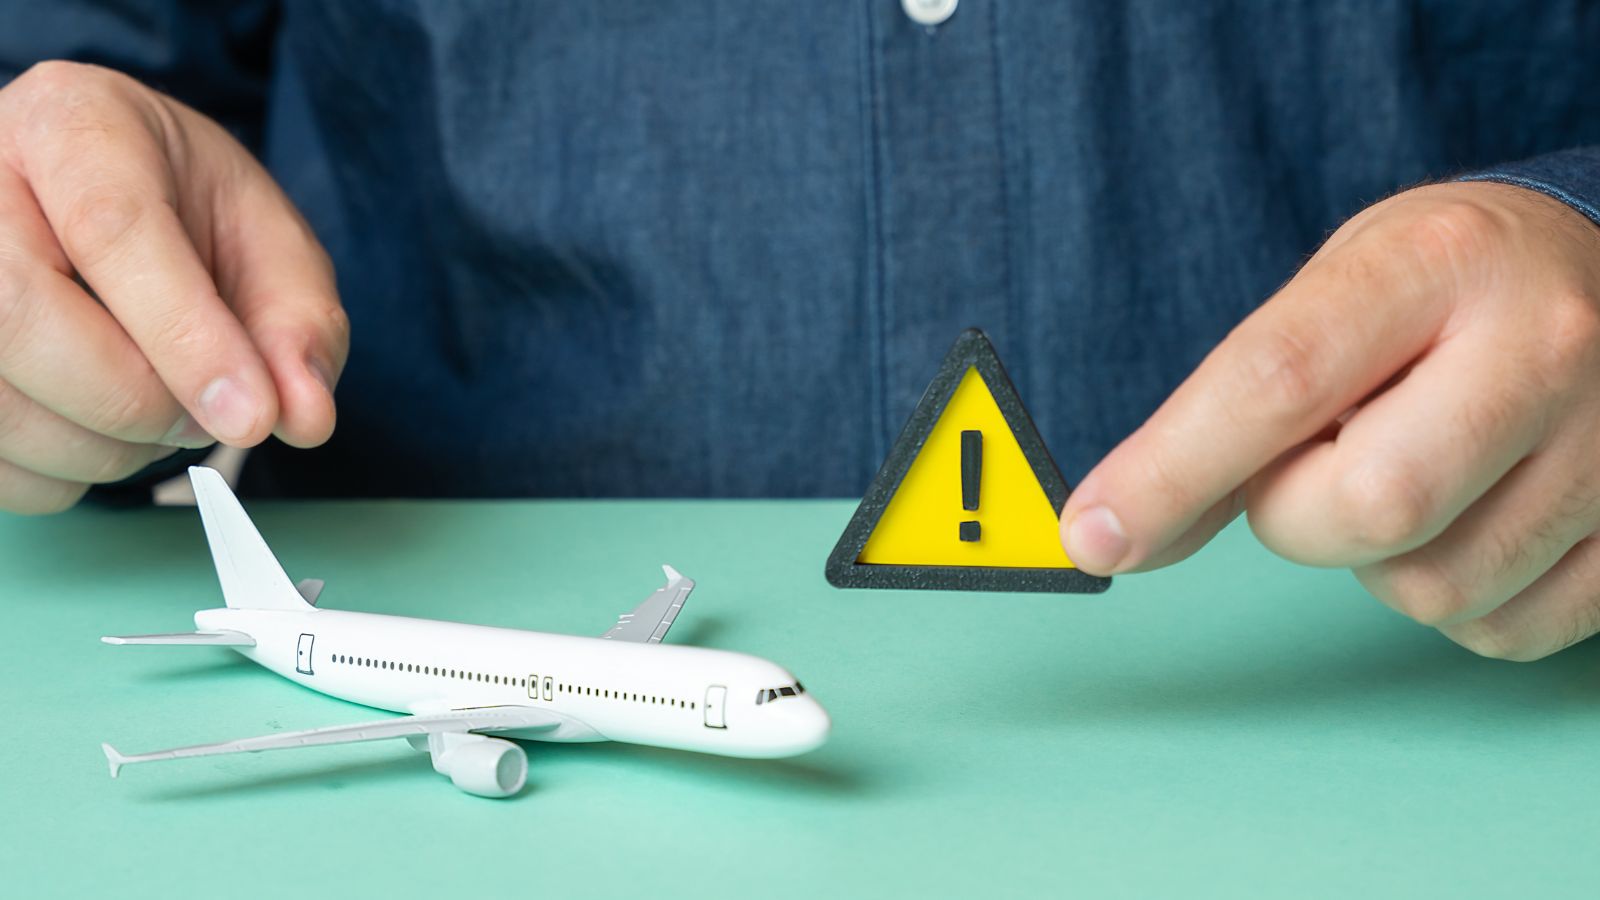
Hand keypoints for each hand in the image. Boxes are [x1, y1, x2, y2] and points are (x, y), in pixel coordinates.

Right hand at [0, 62, 347, 513]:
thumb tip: (305, 415)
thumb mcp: (266, 241)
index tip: (253, 414)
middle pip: (23, 317)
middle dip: (137, 401)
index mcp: (74, 125)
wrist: (96, 198)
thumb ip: (299, 324)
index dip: (187, 338)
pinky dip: (56, 474)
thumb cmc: (180, 212)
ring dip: (101, 449)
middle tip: (206, 417)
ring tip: (160, 414)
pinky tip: (97, 431)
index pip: (112, 230)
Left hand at [1060, 180, 1599, 659]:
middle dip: (1296, 512)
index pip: (1277, 379)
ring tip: (1418, 466)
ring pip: (1429, 589)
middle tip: (1323, 457)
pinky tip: (1477, 512)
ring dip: (1380, 557)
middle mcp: (1544, 347)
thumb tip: (1118, 531)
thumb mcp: (1344, 288)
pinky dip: (1456, 595)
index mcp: (1437, 262)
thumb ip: (1238, 399)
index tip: (1095, 534)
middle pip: (1360, 508)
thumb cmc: (1450, 288)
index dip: (1171, 470)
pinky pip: (1499, 630)